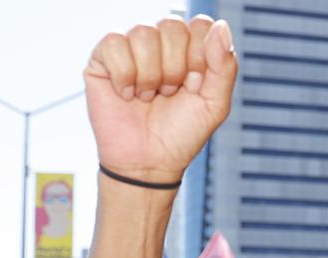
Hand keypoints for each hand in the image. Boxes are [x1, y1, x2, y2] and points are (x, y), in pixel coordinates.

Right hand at [84, 15, 237, 182]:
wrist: (148, 163)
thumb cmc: (181, 134)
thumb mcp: (214, 105)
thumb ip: (225, 66)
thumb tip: (221, 26)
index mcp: (190, 48)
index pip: (200, 25)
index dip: (200, 57)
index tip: (195, 86)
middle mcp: (161, 42)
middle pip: (172, 26)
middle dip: (175, 68)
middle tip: (169, 94)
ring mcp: (131, 48)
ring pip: (144, 33)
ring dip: (151, 75)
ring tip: (149, 97)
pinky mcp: (102, 58)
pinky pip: (115, 43)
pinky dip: (125, 76)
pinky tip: (127, 95)